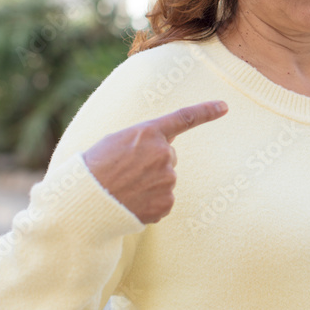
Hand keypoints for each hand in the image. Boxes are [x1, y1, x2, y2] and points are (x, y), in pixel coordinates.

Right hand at [82, 100, 228, 223]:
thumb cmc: (94, 168)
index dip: (206, 111)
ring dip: (150, 183)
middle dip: (152, 163)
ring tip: (125, 187)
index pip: (184, 118)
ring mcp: (167, 179)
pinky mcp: (167, 202)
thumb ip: (145, 140)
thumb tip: (166, 148)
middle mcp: (163, 153)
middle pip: (169, 156)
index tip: (225, 106)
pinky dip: (150, 202)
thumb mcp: (117, 141)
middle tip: (126, 171)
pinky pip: (164, 200)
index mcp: (149, 132)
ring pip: (166, 179)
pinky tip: (132, 202)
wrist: (84, 202)